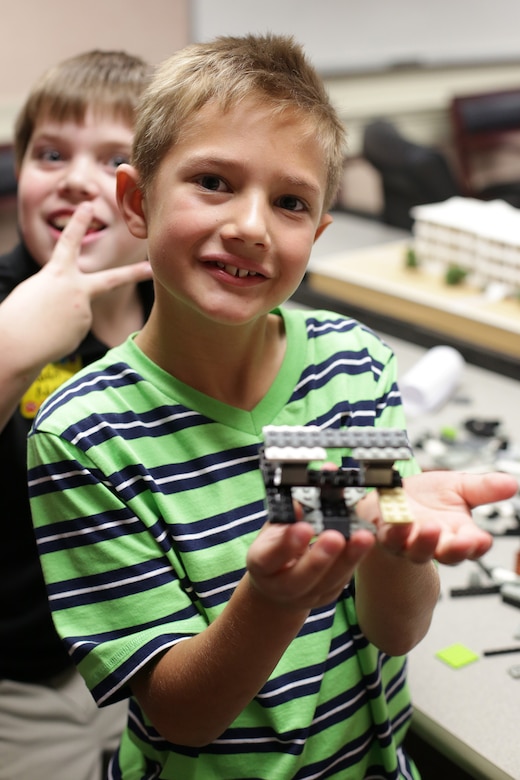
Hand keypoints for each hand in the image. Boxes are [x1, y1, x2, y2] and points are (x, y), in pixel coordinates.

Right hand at [0, 202, 151, 366]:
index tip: (87, 206)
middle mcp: (77, 290)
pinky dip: (60, 332)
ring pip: (77, 311)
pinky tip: (49, 336)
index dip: (78, 223)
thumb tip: (78, 307)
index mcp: (56, 274)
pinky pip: (73, 328)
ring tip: (43, 324)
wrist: (18, 343)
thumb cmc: (18, 315)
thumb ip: (61, 290)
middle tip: (152, 269)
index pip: (68, 242)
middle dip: (134, 274)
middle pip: (111, 279)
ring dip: (60, 317)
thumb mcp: (35, 292)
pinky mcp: (83, 330)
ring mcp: (84, 311)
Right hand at [246, 520, 374, 611]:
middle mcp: (279, 585)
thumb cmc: (275, 543)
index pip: (269, 557)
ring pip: (327, 582)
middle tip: (336, 536)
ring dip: (348, 559)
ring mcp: (304, 595)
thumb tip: (308, 490)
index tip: (304, 527)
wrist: (277, 580)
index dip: (286, 544)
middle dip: (320, 558)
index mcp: (261, 564)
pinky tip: (365, 544)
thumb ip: (290, 512)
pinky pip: (341, 581)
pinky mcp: (325, 596)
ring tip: (363, 537)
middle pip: (300, 578)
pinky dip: (354, 562)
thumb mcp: (276, 525)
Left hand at [369, 470, 517, 564]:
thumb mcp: (459, 486)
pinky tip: (398, 523)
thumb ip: (483, 488)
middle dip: (456, 549)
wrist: (394, 495)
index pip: (474, 546)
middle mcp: (436, 543)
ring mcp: (411, 542)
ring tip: (431, 528)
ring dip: (425, 542)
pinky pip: (389, 539)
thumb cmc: (428, 496)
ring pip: (418, 551)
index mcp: (459, 533)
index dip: (478, 545)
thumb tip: (511, 483)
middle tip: (461, 541)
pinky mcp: (387, 535)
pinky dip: (394, 532)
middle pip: (449, 554)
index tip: (482, 539)